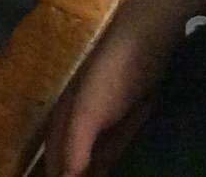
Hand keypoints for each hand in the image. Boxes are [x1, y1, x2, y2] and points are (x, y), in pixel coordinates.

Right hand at [43, 8, 179, 176]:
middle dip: (76, 175)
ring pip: (98, 159)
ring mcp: (109, 124)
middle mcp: (83, 122)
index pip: (55, 158)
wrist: (150, 42)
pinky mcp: (131, 124)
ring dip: (96, 172)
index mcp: (66, 117)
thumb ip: (75, 145)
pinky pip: (120, 152)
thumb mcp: (88, 110)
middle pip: (75, 160)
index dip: (58, 176)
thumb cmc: (112, 73)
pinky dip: (117, 165)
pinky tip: (127, 171)